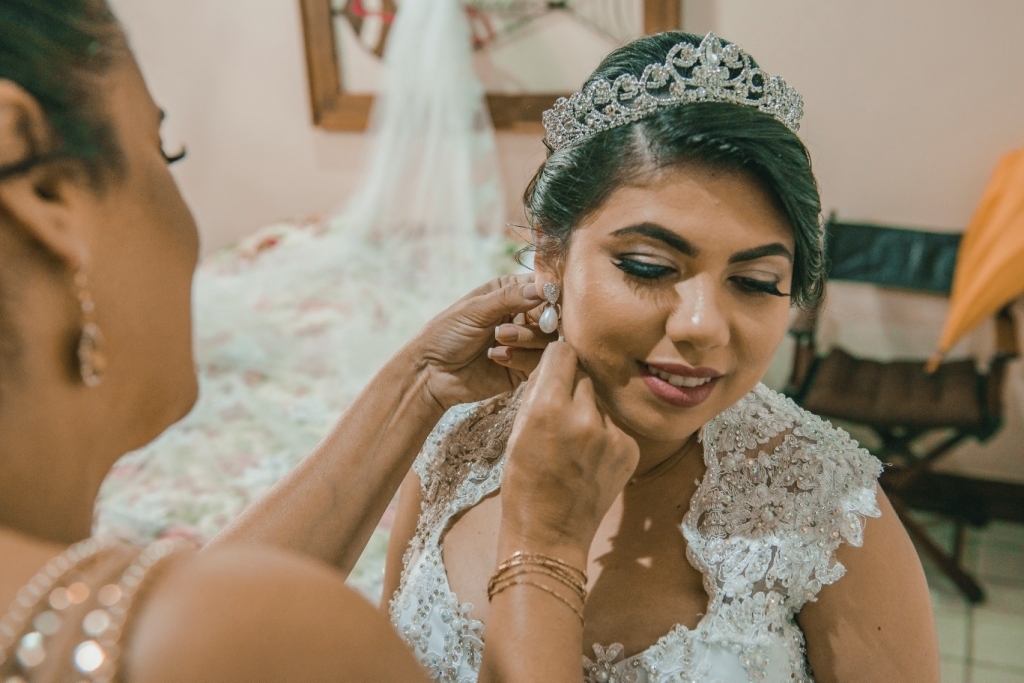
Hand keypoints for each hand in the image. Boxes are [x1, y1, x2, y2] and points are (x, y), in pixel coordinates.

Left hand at [413, 274, 556, 410]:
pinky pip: (540, 363)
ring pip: (548, 340)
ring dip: (525, 340)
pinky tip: (496, 357)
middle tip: (508, 328)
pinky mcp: (524, 369)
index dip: (549, 292)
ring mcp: (524, 343)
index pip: (542, 287)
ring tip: (498, 341)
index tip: (546, 298)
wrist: (430, 374)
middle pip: (553, 315)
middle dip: (538, 321)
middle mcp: (521, 316)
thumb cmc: (446, 334)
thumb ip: (510, 297)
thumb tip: (543, 288)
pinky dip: (521, 359)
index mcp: (509, 293)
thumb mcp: (475, 309)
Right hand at [498, 342, 639, 564]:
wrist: (550, 533)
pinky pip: (614, 426)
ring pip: (598, 401)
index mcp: (548, 408)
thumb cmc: (524, 483)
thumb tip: (554, 360)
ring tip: (572, 444)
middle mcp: (584, 416)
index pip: (562, 352)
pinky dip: (602, 436)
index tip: (553, 371)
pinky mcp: (630, 450)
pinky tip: (588, 460)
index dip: (556, 361)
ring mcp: (612, 435)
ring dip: (587, 412)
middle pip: (583, 374)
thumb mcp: (518, 432)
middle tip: (559, 412)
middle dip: (571, 386)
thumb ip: (537, 392)